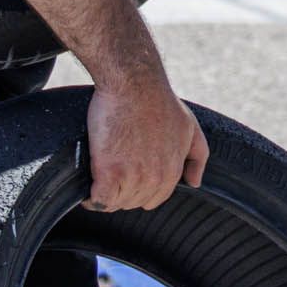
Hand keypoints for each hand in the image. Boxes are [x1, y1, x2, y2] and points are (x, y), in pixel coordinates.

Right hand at [81, 69, 207, 211]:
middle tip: (110, 176)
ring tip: (97, 180)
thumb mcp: (190, 127)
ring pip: (115, 203)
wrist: (134, 83)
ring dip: (105, 195)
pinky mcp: (109, 172)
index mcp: (172, 170)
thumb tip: (194, 182)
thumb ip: (197, 157)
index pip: (154, 198)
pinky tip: (88, 188)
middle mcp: (155, 178)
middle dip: (122, 193)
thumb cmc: (158, 100)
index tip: (126, 180)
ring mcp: (132, 177)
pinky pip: (100, 200)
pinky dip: (92, 199)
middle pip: (133, 202)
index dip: (139, 191)